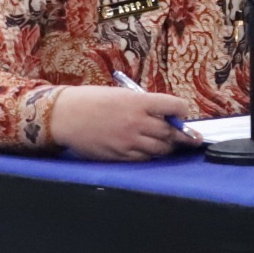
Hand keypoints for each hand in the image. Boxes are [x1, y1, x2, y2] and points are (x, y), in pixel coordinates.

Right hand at [48, 86, 200, 160]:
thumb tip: (167, 115)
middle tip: (190, 136)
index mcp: (138, 102)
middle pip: (171, 131)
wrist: (63, 115)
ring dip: (169, 146)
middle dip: (182, 134)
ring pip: (161, 148)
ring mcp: (128, 141)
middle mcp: (136, 122)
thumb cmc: (92, 101)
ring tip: (170, 144)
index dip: (182, 110)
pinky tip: (150, 150)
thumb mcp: (121, 94)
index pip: (174, 106)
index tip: (182, 113)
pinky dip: (151, 155)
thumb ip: (144, 104)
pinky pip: (144, 158)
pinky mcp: (119, 155)